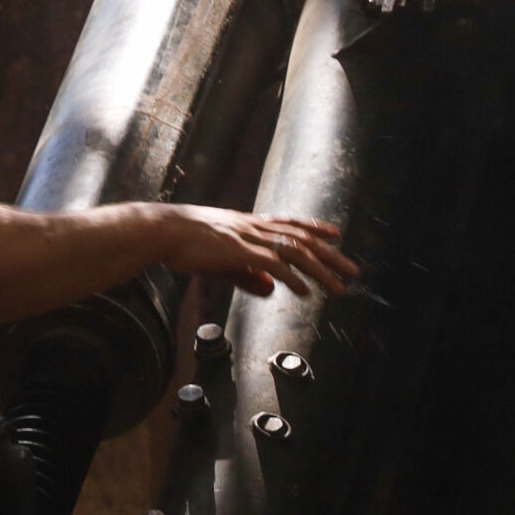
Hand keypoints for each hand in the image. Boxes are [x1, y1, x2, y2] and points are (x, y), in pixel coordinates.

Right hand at [155, 207, 356, 298]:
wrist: (161, 230)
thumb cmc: (184, 243)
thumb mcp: (221, 260)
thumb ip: (247, 274)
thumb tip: (272, 288)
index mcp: (250, 225)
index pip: (290, 224)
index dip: (314, 228)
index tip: (335, 233)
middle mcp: (255, 228)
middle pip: (302, 239)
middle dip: (330, 255)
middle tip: (352, 270)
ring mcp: (249, 238)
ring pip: (295, 252)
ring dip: (320, 271)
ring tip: (338, 287)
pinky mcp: (239, 252)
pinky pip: (273, 264)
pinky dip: (292, 277)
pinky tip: (305, 290)